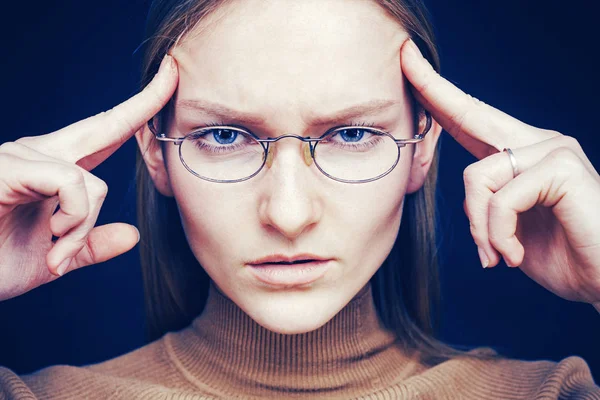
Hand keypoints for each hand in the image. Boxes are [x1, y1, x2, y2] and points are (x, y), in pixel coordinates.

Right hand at [0, 55, 177, 300]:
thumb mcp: (58, 257)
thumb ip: (92, 243)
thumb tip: (132, 234)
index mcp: (54, 168)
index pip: (106, 132)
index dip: (139, 108)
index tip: (169, 77)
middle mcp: (39, 152)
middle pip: (107, 125)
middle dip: (145, 101)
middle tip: (172, 69)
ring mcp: (21, 156)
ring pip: (94, 184)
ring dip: (82, 229)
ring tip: (56, 252)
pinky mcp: (9, 167)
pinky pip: (71, 183)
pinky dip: (73, 220)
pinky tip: (52, 242)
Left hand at [400, 39, 599, 305]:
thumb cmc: (566, 258)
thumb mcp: (510, 232)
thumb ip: (486, 208)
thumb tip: (467, 199)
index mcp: (520, 156)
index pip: (471, 120)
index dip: (439, 95)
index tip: (410, 65)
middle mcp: (537, 143)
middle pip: (470, 113)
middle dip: (432, 88)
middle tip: (406, 56)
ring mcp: (551, 150)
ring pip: (476, 177)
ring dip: (480, 227)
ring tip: (498, 255)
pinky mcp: (560, 166)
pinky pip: (501, 198)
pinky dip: (499, 234)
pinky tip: (515, 255)